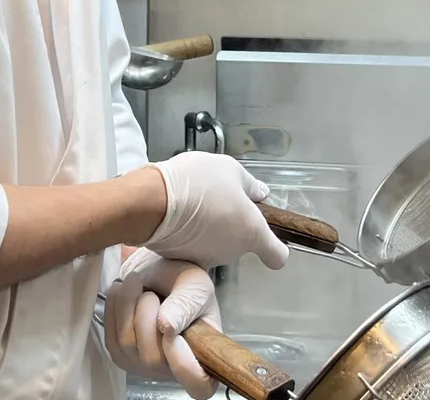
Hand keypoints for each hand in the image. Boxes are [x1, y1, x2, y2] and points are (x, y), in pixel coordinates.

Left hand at [105, 249, 219, 398]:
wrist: (162, 274)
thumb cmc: (185, 285)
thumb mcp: (196, 287)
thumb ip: (185, 306)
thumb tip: (167, 326)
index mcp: (202, 359)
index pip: (198, 384)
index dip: (185, 365)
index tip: (174, 333)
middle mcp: (173, 371)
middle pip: (152, 359)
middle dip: (146, 317)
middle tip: (150, 293)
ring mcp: (144, 367)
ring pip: (126, 345)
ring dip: (127, 306)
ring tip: (136, 283)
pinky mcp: (122, 356)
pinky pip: (111, 337)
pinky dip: (113, 309)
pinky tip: (122, 292)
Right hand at [144, 154, 289, 269]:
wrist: (153, 202)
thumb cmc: (197, 183)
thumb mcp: (231, 170)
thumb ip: (250, 185)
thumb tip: (260, 193)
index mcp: (252, 232)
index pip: (277, 257)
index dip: (276, 247)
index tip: (269, 238)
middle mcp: (232, 252)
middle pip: (240, 243)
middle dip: (232, 225)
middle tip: (217, 199)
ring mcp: (206, 258)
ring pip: (214, 244)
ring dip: (208, 228)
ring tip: (193, 202)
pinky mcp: (182, 260)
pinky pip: (191, 246)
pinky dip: (187, 234)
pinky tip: (177, 214)